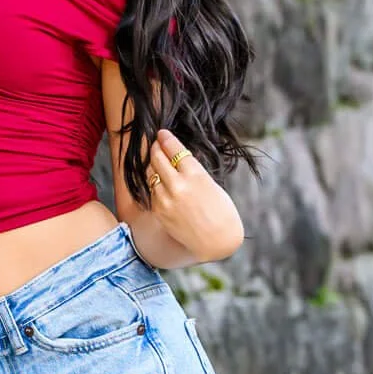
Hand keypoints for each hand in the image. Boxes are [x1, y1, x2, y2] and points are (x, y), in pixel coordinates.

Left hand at [144, 128, 244, 260]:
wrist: (217, 240)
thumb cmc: (221, 211)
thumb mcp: (211, 184)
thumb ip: (193, 171)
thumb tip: (179, 158)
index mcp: (195, 175)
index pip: (174, 150)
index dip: (166, 139)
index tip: (162, 133)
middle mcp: (178, 186)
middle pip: (158, 158)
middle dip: (155, 148)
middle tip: (155, 144)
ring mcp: (166, 199)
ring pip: (151, 174)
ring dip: (153, 166)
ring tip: (155, 161)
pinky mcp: (159, 211)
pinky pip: (152, 191)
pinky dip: (154, 185)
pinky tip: (158, 182)